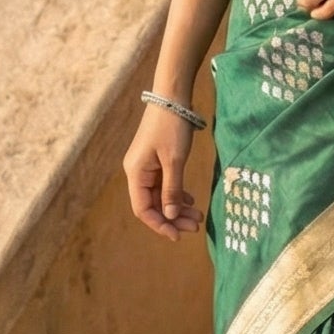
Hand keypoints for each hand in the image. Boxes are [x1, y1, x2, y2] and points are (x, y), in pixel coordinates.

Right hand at [124, 102, 202, 240]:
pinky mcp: (157, 161)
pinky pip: (165, 185)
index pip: (142, 209)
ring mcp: (147, 167)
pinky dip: (177, 194)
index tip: (177, 235)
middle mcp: (138, 172)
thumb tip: (171, 216)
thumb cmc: (171, 127)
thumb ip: (172, 190)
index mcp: (136, 173)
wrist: (172, 98)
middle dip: (173, 218)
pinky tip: (190, 201)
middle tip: (195, 226)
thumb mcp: (174, 160)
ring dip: (177, 208)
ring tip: (198, 216)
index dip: (159, 224)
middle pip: (152, 204)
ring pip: (161, 196)